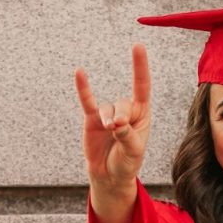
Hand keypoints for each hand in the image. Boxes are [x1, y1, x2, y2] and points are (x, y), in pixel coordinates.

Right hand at [74, 43, 150, 190]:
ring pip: (107, 109)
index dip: (140, 67)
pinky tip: (80, 73)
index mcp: (142, 115)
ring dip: (108, 119)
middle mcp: (126, 111)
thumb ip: (127, 136)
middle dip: (122, 116)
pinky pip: (87, 101)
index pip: (142, 87)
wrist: (110, 176)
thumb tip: (117, 123)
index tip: (137, 46)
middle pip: (123, 103)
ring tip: (110, 131)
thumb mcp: (133, 152)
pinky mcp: (92, 120)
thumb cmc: (126, 163)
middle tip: (119, 129)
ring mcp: (108, 114)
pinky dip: (83, 88)